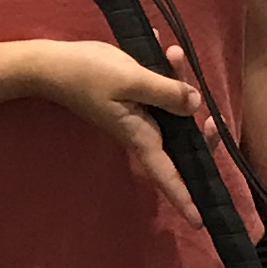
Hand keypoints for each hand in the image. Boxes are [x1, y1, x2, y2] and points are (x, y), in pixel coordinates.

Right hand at [25, 37, 202, 210]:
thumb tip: (196, 104)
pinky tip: (162, 46)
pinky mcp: (134, 97)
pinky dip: (165, 71)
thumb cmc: (87, 74)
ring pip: (173, 108)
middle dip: (201, 130)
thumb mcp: (131, 80)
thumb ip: (166, 92)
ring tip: (173, 52)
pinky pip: (160, 89)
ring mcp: (138, 114)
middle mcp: (142, 130)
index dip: (184, 198)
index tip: (200, 221)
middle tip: (214, 121)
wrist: (52, 64)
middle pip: (181, 141)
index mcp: (140, 134)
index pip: (167, 174)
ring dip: (179, 80)